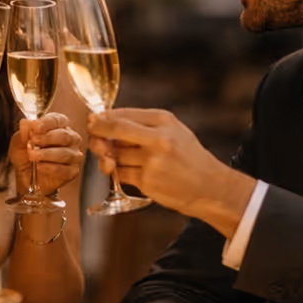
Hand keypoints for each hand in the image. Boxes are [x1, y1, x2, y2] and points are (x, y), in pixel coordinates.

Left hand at [9, 113, 83, 196]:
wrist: (25, 176)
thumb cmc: (25, 154)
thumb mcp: (19, 142)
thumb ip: (24, 132)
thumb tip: (28, 124)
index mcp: (58, 126)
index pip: (58, 120)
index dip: (47, 123)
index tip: (35, 127)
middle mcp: (70, 138)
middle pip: (64, 135)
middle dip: (47, 138)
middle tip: (33, 141)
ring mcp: (73, 155)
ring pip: (65, 153)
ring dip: (46, 154)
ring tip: (32, 156)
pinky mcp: (72, 171)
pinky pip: (65, 169)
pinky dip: (50, 168)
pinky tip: (39, 166)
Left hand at [87, 108, 252, 237]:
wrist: (210, 186)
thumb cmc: (188, 157)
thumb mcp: (173, 130)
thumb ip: (143, 125)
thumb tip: (106, 121)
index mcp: (164, 120)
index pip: (123, 115)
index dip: (103, 118)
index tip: (93, 120)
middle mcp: (158, 138)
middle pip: (115, 131)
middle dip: (98, 133)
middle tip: (93, 135)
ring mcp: (152, 161)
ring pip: (115, 155)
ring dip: (110, 157)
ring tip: (121, 158)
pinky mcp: (148, 181)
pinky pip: (121, 174)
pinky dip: (120, 173)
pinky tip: (134, 171)